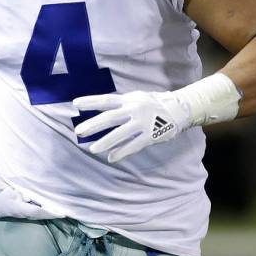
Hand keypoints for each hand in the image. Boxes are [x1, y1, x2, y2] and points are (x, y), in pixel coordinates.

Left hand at [73, 90, 191, 162]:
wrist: (179, 108)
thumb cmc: (153, 103)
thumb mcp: (136, 98)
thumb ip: (120, 104)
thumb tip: (100, 108)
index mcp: (129, 99)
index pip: (106, 100)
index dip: (91, 101)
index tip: (75, 104)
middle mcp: (134, 110)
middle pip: (110, 117)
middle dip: (93, 124)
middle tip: (79, 131)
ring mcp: (143, 123)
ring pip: (121, 133)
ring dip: (105, 142)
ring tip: (92, 149)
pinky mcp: (151, 135)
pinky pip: (134, 145)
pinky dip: (122, 152)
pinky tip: (111, 157)